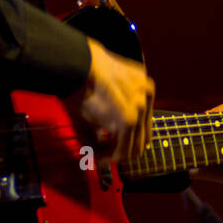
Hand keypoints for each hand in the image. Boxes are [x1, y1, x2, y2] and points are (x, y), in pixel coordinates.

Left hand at [71, 38, 154, 165]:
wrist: (76, 64)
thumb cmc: (78, 97)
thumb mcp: (83, 130)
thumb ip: (96, 149)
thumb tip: (101, 157)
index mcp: (129, 121)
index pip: (129, 151)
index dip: (114, 158)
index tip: (102, 159)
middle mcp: (142, 105)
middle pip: (142, 138)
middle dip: (124, 146)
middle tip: (109, 146)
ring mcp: (145, 88)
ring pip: (145, 119)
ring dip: (131, 127)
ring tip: (112, 127)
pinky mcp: (143, 76)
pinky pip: (143, 99)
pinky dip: (133, 106)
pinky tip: (117, 106)